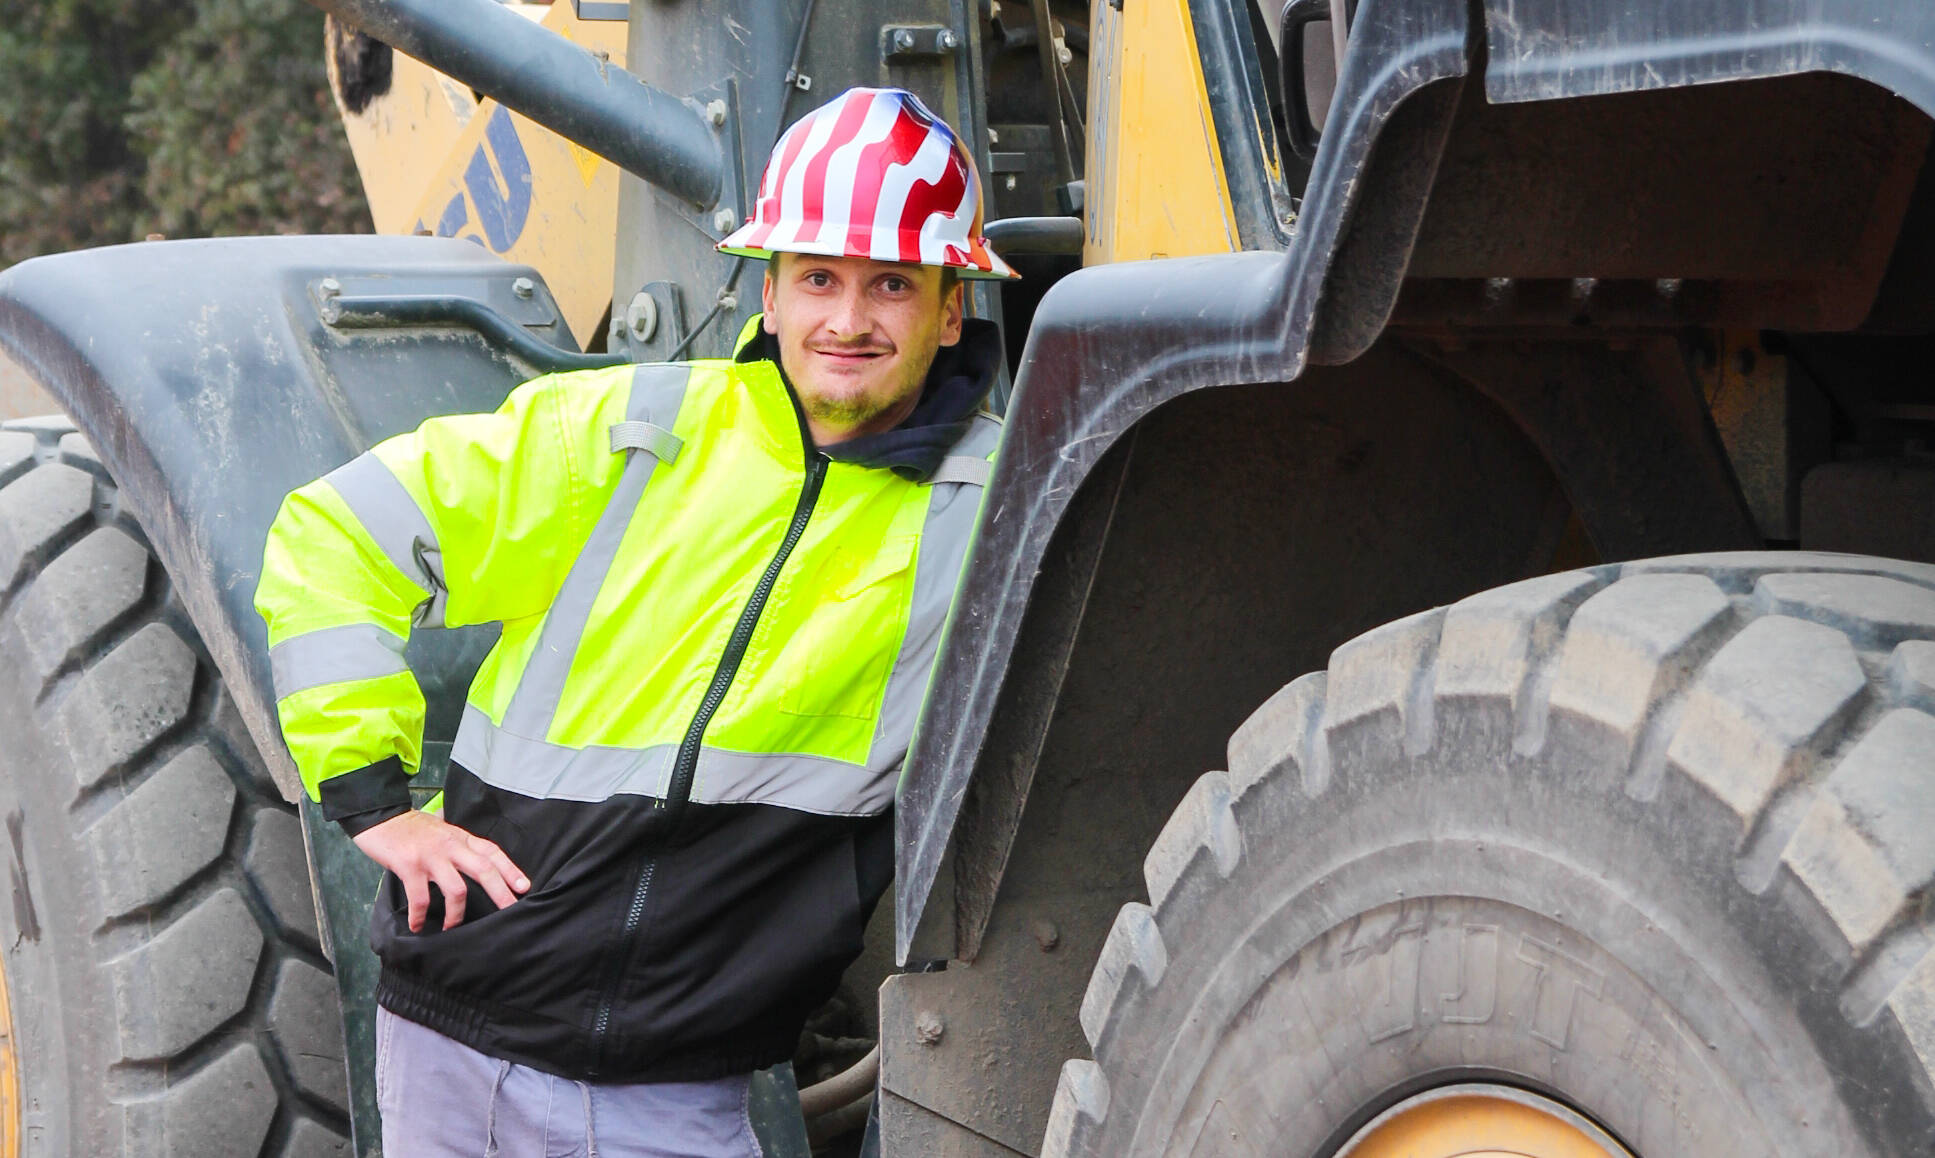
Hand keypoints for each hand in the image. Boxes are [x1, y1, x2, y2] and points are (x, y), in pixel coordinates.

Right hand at [351, 810, 529, 931]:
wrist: (380, 816)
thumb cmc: (412, 827)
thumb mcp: (442, 829)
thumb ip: (458, 843)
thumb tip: (476, 856)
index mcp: (460, 838)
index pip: (492, 852)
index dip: (510, 869)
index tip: (524, 886)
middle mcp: (450, 846)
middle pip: (483, 869)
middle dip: (499, 892)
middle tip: (509, 911)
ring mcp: (431, 856)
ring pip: (456, 889)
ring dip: (456, 914)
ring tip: (451, 928)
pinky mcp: (409, 866)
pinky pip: (420, 897)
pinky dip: (419, 915)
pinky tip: (417, 925)